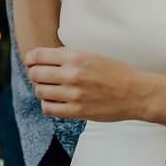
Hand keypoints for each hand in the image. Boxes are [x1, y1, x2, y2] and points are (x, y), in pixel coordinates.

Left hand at [22, 46, 162, 122]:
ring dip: (42, 89)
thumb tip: (42, 58)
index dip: (30, 59)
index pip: (38, 56)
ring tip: (50, 89)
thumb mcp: (92, 55)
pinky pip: (49, 108)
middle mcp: (72, 74)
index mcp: (75, 56)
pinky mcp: (77, 111)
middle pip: (35, 74)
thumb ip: (68, 56)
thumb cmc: (115, 71)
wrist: (135, 92)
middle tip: (40, 76)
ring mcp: (74, 94)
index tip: (31, 62)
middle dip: (35, 74)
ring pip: (40, 92)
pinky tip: (55, 101)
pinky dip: (47, 104)